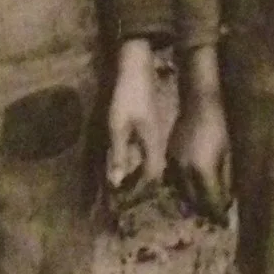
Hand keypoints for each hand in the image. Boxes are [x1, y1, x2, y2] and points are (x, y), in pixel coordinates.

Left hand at [105, 39, 161, 191]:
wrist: (136, 69)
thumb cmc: (127, 97)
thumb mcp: (117, 127)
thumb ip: (117, 155)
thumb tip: (115, 183)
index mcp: (153, 145)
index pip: (151, 178)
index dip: (138, 193)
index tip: (122, 203)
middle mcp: (158, 143)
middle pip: (153, 174)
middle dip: (138, 189)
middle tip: (120, 200)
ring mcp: (155, 135)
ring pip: (150, 164)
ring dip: (137, 177)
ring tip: (122, 187)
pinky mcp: (150, 128)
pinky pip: (146, 153)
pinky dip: (136, 163)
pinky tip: (126, 164)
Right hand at [165, 47, 232, 223]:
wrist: (199, 104)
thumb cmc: (219, 127)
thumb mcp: (228, 155)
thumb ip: (226, 180)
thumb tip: (227, 201)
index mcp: (203, 170)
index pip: (210, 201)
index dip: (218, 214)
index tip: (223, 223)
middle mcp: (185, 171)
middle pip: (194, 201)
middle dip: (204, 211)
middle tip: (214, 218)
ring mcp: (174, 164)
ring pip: (181, 193)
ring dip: (192, 202)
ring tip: (202, 208)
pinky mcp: (168, 157)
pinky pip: (173, 180)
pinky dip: (182, 189)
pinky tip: (190, 190)